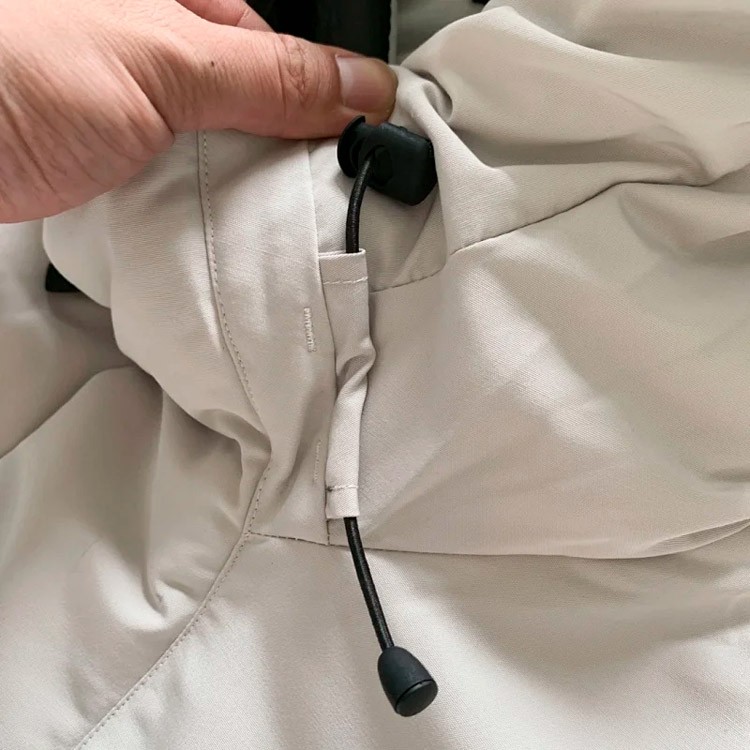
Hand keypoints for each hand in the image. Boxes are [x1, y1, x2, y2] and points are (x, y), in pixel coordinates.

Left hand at [0, 0, 396, 221]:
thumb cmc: (4, 69)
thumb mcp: (160, 62)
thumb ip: (267, 74)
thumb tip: (359, 86)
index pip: (278, 47)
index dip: (321, 98)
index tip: (355, 150)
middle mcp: (149, 45)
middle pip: (248, 101)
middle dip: (279, 152)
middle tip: (309, 200)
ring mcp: (128, 106)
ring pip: (214, 147)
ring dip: (238, 187)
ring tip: (264, 223)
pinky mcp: (104, 159)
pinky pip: (174, 183)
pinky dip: (196, 209)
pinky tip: (208, 228)